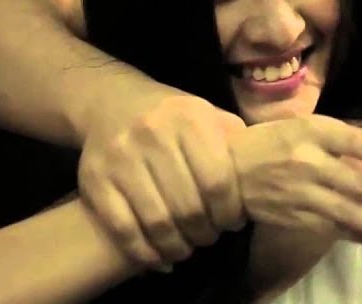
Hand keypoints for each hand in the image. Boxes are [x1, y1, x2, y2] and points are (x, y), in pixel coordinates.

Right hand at [79, 93, 245, 268]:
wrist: (111, 102)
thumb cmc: (172, 117)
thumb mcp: (208, 115)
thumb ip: (235, 141)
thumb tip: (267, 173)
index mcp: (190, 119)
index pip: (219, 181)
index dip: (230, 212)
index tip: (233, 223)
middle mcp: (153, 134)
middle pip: (188, 206)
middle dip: (205, 232)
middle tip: (210, 238)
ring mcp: (120, 158)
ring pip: (157, 222)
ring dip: (178, 247)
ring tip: (187, 248)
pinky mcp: (94, 180)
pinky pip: (123, 229)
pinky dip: (145, 253)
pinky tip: (160, 258)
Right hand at [229, 115, 361, 252]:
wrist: (228, 171)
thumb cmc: (276, 142)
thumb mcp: (308, 127)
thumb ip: (344, 141)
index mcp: (314, 131)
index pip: (357, 142)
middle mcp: (308, 162)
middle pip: (358, 184)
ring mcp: (301, 193)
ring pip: (349, 213)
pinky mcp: (296, 218)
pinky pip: (335, 229)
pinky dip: (361, 235)